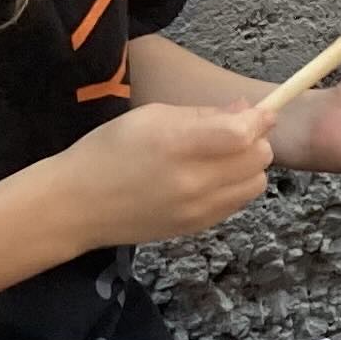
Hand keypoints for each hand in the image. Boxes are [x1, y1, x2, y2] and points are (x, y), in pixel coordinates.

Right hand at [54, 100, 271, 246]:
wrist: (79, 205)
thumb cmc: (109, 151)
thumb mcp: (151, 116)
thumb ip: (203, 114)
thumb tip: (246, 111)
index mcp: (176, 144)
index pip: (243, 134)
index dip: (259, 120)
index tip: (262, 112)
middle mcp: (192, 181)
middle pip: (258, 159)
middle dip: (255, 141)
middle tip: (235, 132)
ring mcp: (198, 210)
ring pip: (255, 183)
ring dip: (249, 166)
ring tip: (221, 157)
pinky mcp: (198, 228)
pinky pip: (238, 202)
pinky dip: (234, 186)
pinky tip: (209, 178)